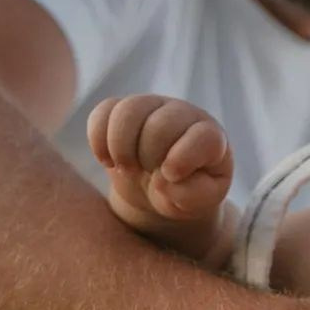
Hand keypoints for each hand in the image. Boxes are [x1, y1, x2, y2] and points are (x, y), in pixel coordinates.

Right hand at [86, 94, 234, 224]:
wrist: (162, 188)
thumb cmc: (187, 193)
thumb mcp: (200, 202)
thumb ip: (192, 194)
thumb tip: (164, 180)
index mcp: (211, 137)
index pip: (202, 137)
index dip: (182, 159)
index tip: (170, 177)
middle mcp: (184, 114)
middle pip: (160, 125)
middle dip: (148, 156)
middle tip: (146, 174)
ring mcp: (153, 107)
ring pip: (129, 110)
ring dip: (121, 147)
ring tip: (126, 168)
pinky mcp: (123, 110)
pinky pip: (104, 111)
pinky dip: (98, 138)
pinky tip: (107, 161)